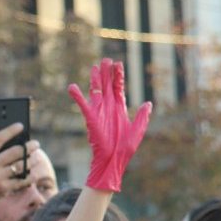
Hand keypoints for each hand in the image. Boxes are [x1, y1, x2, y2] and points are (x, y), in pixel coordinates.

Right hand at [0, 125, 40, 214]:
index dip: (11, 130)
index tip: (20, 126)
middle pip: (14, 151)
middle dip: (28, 146)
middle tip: (35, 144)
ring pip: (20, 165)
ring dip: (31, 161)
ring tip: (36, 157)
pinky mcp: (3, 189)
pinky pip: (20, 181)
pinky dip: (29, 177)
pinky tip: (32, 173)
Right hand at [67, 58, 151, 191]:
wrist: (113, 161)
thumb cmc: (124, 149)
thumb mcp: (138, 130)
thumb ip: (142, 116)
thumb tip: (148, 103)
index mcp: (120, 109)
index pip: (118, 88)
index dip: (118, 76)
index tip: (118, 64)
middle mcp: (108, 108)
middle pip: (106, 86)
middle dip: (107, 73)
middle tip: (106, 59)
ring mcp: (99, 112)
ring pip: (96, 91)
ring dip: (96, 79)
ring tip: (95, 66)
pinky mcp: (91, 118)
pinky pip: (83, 105)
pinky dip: (77, 96)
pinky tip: (72, 87)